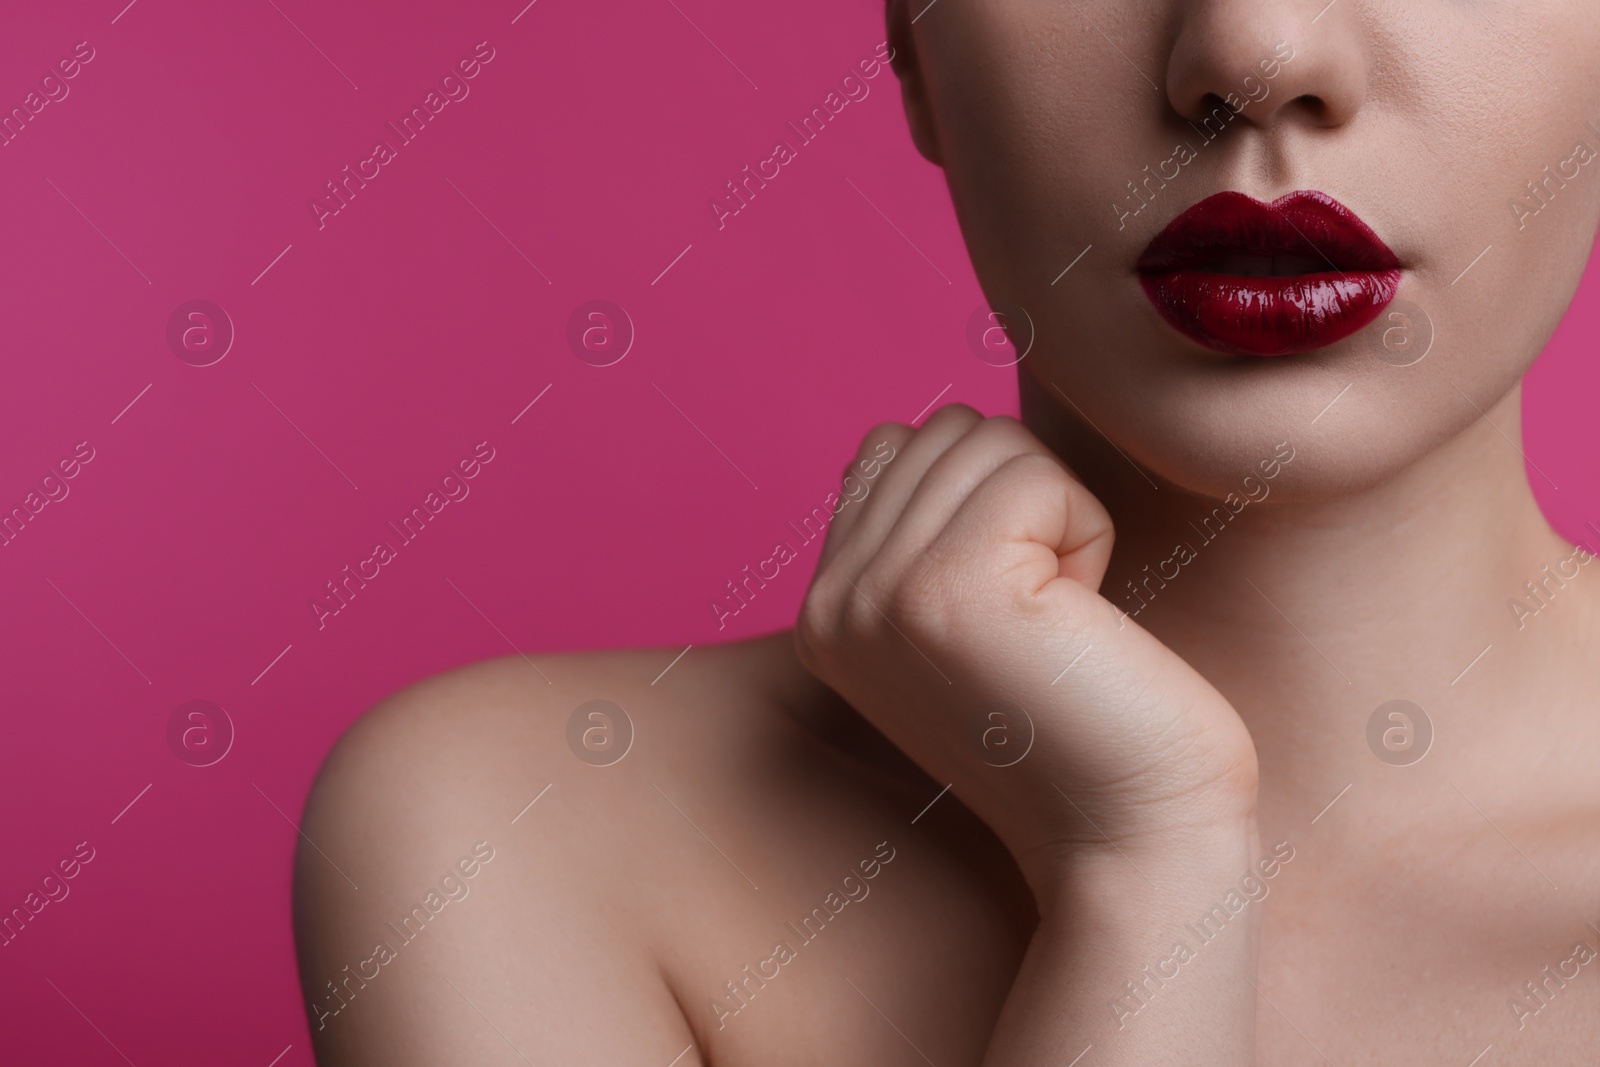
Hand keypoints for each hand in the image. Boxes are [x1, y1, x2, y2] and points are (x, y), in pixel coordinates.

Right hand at [794, 405, 1258, 893]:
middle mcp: (832, 605)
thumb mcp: (963, 619)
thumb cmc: (1080, 720)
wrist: (1133, 835)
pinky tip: (1080, 620)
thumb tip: (918, 432)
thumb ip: (917, 531)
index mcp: (825, 612)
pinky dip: (1086, 534)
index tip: (1012, 605)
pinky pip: (1036, 477)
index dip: (983, 501)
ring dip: (1057, 515)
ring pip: (989, 442)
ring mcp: (878, 596)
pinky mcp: (947, 590)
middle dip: (1023, 502)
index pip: (891, 447)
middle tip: (1045, 616)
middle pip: (943, 432)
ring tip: (1059, 618)